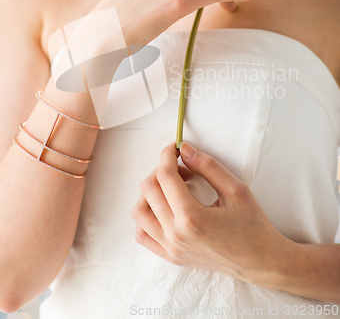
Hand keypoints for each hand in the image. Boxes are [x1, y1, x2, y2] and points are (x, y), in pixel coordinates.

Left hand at [131, 141, 285, 284]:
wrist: (259, 261)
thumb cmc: (252, 225)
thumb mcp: (235, 189)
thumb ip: (208, 166)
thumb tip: (184, 150)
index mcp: (192, 217)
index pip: (165, 176)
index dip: (167, 155)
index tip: (175, 147)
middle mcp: (176, 235)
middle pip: (149, 189)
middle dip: (162, 170)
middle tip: (182, 168)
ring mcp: (171, 248)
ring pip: (140, 211)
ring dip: (151, 192)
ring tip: (173, 189)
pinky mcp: (171, 256)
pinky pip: (143, 234)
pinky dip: (147, 216)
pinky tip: (165, 208)